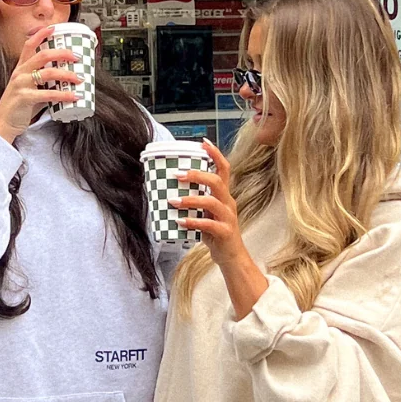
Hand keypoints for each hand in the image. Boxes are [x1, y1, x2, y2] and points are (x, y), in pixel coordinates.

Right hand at [0, 26, 80, 142]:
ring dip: (67, 74)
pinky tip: (73, 96)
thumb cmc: (17, 107)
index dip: (41, 34)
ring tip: (79, 78)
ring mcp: (21, 84)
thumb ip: (44, 84)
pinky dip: (64, 95)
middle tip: (76, 56)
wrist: (3, 124)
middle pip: (43, 54)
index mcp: (20, 69)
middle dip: (62, 53)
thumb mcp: (29, 89)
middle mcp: (20, 73)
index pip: (29, 45)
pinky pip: (48, 94)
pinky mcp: (25, 98)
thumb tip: (64, 82)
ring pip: (48, 72)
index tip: (54, 28)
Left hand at [174, 140, 267, 318]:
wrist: (231, 258)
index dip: (215, 154)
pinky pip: (209, 225)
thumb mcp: (206, 214)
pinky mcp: (225, 233)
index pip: (224, 169)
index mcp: (224, 196)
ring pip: (212, 202)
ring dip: (191, 199)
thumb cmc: (216, 234)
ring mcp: (228, 218)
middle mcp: (228, 203)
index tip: (202, 143)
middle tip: (177, 174)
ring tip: (173, 201)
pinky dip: (193, 222)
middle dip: (197, 175)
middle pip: (218, 181)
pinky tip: (180, 222)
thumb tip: (169, 190)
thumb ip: (195, 202)